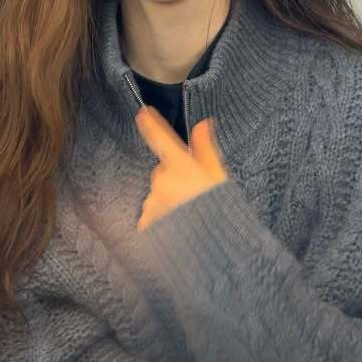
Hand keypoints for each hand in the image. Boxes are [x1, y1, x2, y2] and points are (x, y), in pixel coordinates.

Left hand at [136, 110, 227, 230]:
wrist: (210, 247)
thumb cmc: (219, 212)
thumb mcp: (218, 177)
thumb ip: (206, 148)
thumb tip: (202, 123)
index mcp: (180, 166)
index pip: (160, 138)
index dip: (150, 124)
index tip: (143, 113)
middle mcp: (162, 181)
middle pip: (161, 171)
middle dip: (173, 178)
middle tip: (191, 193)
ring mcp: (153, 202)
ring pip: (157, 194)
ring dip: (167, 200)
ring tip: (186, 215)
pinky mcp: (147, 222)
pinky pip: (151, 215)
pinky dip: (161, 219)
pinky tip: (176, 227)